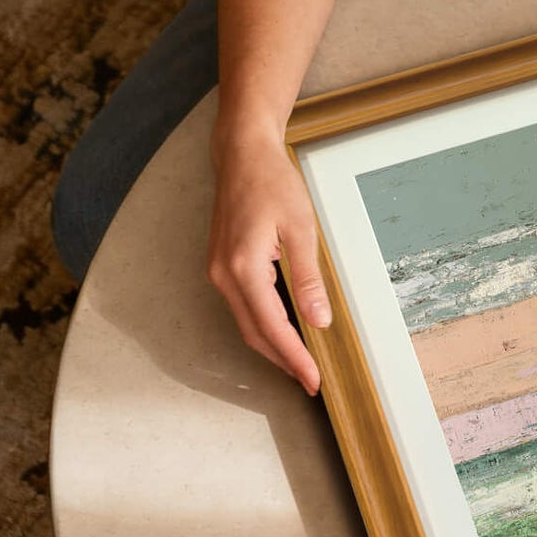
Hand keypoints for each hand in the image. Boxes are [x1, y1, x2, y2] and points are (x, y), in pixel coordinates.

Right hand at [207, 131, 332, 392]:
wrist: (242, 155)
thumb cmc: (273, 184)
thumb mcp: (301, 228)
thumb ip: (308, 277)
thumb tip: (318, 320)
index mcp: (243, 268)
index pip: (271, 327)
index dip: (294, 357)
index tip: (313, 379)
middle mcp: (223, 275)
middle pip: (254, 333)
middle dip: (283, 360)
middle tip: (311, 380)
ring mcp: (218, 271)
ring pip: (246, 322)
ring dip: (272, 345)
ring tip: (301, 363)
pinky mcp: (221, 266)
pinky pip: (243, 306)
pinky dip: (263, 325)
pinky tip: (284, 331)